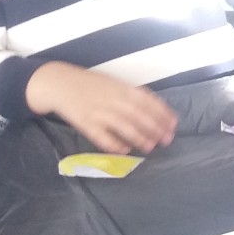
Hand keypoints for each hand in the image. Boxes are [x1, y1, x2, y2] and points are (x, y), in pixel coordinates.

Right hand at [26, 62, 177, 154]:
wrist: (59, 83)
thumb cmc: (90, 84)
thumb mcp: (114, 84)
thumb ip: (132, 95)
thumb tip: (155, 109)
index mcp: (121, 88)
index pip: (147, 101)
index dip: (162, 113)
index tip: (173, 124)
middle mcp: (112, 99)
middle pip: (138, 115)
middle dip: (155, 128)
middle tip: (167, 139)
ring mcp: (99, 112)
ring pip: (123, 126)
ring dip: (139, 137)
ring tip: (150, 147)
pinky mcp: (85, 123)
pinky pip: (102, 137)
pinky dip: (114, 144)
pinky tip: (124, 150)